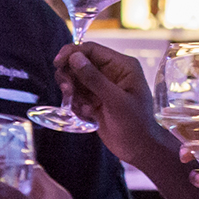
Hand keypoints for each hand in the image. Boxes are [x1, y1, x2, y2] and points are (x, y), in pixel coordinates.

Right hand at [56, 45, 171, 165]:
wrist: (139, 149)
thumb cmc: (135, 124)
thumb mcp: (115, 100)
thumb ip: (94, 79)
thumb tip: (74, 57)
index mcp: (122, 66)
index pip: (92, 50)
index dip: (73, 53)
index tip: (58, 63)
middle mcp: (111, 72)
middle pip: (80, 63)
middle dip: (70, 76)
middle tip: (68, 91)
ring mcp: (102, 86)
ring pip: (75, 79)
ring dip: (73, 92)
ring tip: (82, 107)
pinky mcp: (95, 100)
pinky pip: (77, 95)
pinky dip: (77, 104)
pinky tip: (89, 115)